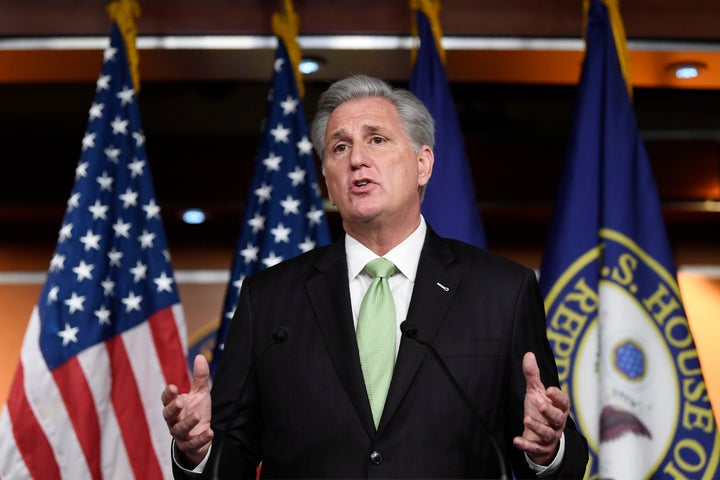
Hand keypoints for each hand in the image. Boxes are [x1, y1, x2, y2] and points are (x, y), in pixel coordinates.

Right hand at [161, 354, 213, 467]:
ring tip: (197, 415)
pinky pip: (192, 444)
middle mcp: (174, 420)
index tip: (173, 387)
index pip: (167, 399)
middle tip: (180, 402)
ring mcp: (180, 434)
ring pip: (178, 430)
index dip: (168, 394)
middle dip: (172, 409)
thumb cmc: (196, 410)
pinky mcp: (189, 445)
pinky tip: (210, 432)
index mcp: (174, 406)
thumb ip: (199, 378)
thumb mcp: (200, 393)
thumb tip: (200, 356)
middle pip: (168, 415)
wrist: (201, 435)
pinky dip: (200, 439)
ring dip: (187, 423)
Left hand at [512, 351, 568, 465]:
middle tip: (539, 403)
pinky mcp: (541, 448)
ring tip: (526, 419)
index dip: (558, 397)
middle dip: (549, 411)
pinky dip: (526, 445)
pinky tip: (516, 440)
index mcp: (558, 408)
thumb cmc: (540, 411)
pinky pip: (535, 449)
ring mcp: (550, 436)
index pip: (563, 402)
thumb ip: (533, 376)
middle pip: (558, 418)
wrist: (540, 436)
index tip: (549, 390)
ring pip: (547, 434)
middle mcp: (557, 423)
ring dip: (537, 427)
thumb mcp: (536, 392)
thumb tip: (529, 354)